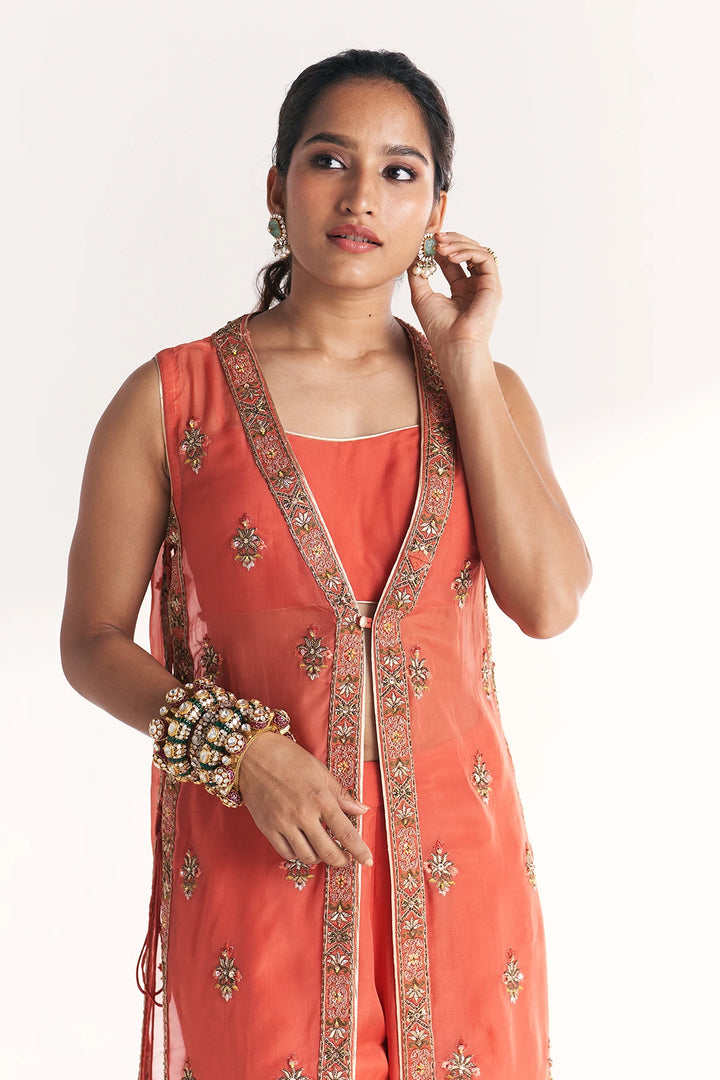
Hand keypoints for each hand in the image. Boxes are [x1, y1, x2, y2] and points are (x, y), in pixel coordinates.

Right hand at [237, 731, 372, 868]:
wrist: (253, 755)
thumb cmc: (289, 758)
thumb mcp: (320, 772)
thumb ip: (341, 794)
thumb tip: (362, 810)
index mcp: (320, 798)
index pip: (346, 832)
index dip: (359, 850)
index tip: (367, 861)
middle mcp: (303, 814)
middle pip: (328, 851)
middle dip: (341, 860)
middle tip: (347, 860)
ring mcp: (284, 823)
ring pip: (307, 856)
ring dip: (320, 858)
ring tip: (324, 851)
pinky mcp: (267, 828)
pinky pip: (286, 853)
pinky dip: (298, 854)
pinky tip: (304, 847)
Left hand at [407, 231, 501, 354]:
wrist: (454, 346)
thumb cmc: (439, 328)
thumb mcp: (421, 296)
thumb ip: (418, 274)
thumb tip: (414, 253)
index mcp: (461, 289)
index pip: (453, 259)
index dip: (440, 247)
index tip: (426, 240)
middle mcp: (475, 285)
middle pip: (467, 251)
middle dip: (451, 241)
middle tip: (434, 237)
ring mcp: (486, 285)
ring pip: (477, 251)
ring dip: (458, 244)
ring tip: (440, 246)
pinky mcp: (494, 285)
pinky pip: (485, 258)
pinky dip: (468, 252)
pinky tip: (450, 255)